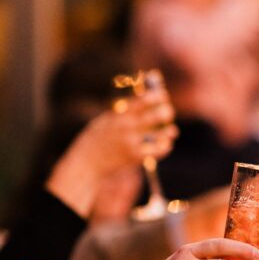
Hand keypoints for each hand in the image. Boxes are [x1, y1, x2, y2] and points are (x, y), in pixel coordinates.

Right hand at [46, 93, 177, 217]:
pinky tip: (166, 145)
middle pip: (156, 116)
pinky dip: (164, 147)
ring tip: (172, 131)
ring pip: (160, 135)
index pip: (143, 100)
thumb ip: (122, 112)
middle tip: (168, 113)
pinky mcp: (135, 157)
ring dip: (169, 132)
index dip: (156, 96)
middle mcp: (127, 126)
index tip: (163, 96)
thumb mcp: (105, 120)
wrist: (86, 163)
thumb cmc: (95, 140)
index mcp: (119, 114)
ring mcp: (132, 142)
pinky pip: (157, 151)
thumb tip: (142, 101)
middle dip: (166, 113)